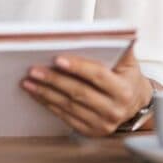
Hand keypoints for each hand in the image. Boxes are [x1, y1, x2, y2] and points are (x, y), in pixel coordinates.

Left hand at [20, 46, 153, 136]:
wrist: (134, 103)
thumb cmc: (126, 77)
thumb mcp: (129, 61)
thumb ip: (121, 46)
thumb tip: (112, 32)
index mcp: (124, 90)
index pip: (98, 76)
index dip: (78, 67)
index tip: (57, 59)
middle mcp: (114, 110)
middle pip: (79, 93)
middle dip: (54, 80)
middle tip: (34, 70)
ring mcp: (102, 124)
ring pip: (69, 106)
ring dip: (45, 93)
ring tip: (29, 81)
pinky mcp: (91, 131)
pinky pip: (66, 117)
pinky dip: (49, 105)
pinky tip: (37, 95)